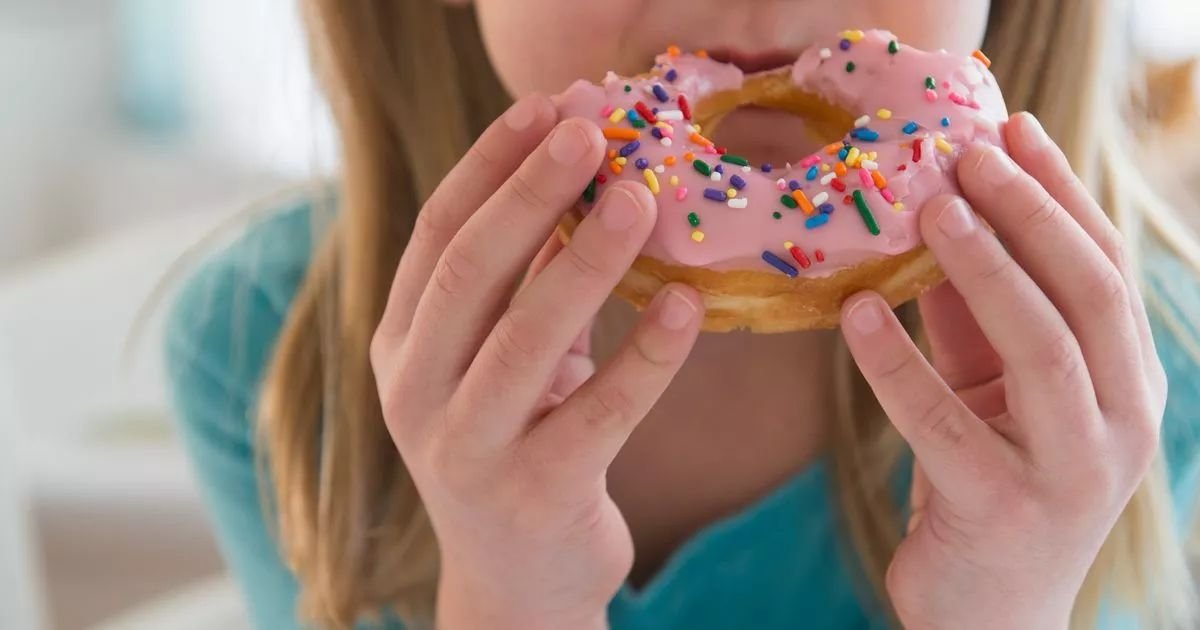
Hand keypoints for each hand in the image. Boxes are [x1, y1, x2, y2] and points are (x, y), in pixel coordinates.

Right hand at [368, 94, 703, 629]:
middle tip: (592, 132)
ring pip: (526, 337)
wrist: (514, 578)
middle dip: (532, 193)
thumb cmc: (514, 441)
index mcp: (401, 345)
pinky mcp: (534, 493)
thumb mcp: (499, 358)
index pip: (436, 235)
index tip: (543, 107)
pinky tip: (686, 304)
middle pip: (470, 272)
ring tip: (641, 197)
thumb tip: (581, 180)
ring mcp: (467, 447)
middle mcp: (416, 392)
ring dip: (587, 259)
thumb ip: (522, 283)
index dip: (488, 166)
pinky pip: (598, 412)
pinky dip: (646, 355)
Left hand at [840, 113, 1167, 628]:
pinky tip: (856, 312)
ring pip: (1042, 348)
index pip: (1104, 267)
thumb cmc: (992, 484)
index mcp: (1128, 382)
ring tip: (932, 207)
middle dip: (1030, 214)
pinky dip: (896, 362)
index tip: (1012, 129)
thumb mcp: (995, 391)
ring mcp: (1071, 470)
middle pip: (1088, 295)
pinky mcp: (1002, 509)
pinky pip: (944, 422)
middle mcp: (1121, 422)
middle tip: (969, 153)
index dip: (1060, 194)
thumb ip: (977, 316)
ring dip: (986, 267)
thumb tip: (938, 216)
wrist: (992, 612)